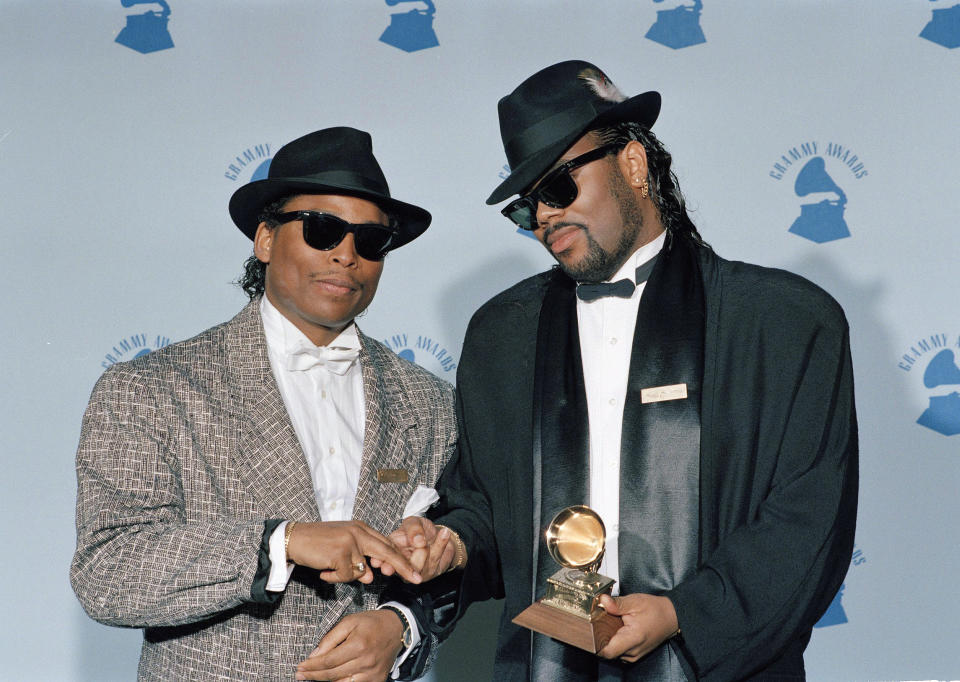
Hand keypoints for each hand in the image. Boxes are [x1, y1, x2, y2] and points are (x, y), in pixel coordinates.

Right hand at [286, 521, 420, 584]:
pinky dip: (334, 578)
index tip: (414, 570)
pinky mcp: (340, 551)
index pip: (387, 544)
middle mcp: (359, 531)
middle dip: (404, 567)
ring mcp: (350, 540)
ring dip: (345, 576)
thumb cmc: (318, 545)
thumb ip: (359, 561)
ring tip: (329, 569)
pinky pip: (346, 576)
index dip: (401, 558)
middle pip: (387, 552)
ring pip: (361, 571)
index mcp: (362, 528)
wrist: (293, 539)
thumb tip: (371, 577)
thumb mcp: (343, 550)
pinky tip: (323, 571)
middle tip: (417, 579)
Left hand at [296, 609, 402, 680]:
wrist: (396, 628)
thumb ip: (330, 638)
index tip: (300, 667)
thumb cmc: (371, 623)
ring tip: (312, 678)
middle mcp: (365, 662)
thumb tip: (314, 655)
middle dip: (313, 675)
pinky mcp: (377, 680)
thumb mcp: (349, 622)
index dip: (312, 666)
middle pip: (332, 675)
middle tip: (300, 674)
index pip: (328, 661)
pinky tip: (331, 681)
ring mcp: (372, 674)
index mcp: (358, 645)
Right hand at [370, 517, 461, 581]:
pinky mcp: (429, 574)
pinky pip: (435, 560)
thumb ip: (413, 528)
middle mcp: (400, 565)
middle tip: (421, 543)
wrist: (437, 536)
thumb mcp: (414, 522)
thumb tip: (417, 540)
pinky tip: (444, 534)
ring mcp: (414, 572)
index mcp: (390, 552)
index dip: (382, 563)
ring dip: (428, 547)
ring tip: (429, 537)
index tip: (381, 565)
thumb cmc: (420, 530)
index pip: (383, 560)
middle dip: (413, 555)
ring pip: (420, 564)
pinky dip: (441, 543)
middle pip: (403, 566)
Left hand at [597, 593, 678, 662]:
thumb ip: (617, 603)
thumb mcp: (635, 602)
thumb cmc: (656, 610)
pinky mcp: (634, 655)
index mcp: (633, 639)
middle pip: (607, 651)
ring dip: (608, 640)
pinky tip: (617, 630)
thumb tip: (602, 600)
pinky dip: (615, 642)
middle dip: (600, 638)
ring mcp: (634, 655)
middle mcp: (633, 652)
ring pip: (612, 652)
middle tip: (599, 623)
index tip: (590, 632)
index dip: (595, 644)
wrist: (671, 617)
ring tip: (610, 625)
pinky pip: (619, 652)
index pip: (607, 652)